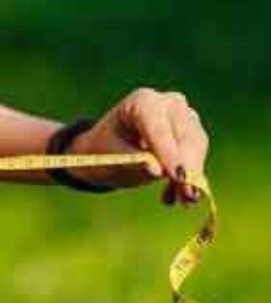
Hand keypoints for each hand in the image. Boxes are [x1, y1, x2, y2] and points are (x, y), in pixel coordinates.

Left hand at [68, 87, 209, 204]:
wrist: (109, 149)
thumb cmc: (106, 150)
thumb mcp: (112, 158)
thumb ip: (133, 162)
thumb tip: (159, 171)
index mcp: (142, 101)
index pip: (159, 127)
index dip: (169, 152)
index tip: (177, 176)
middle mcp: (168, 103)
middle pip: (185, 134)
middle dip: (187, 167)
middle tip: (187, 197)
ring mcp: (184, 115)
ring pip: (196, 145)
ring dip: (191, 176)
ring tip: (178, 201)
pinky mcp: (193, 132)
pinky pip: (198, 155)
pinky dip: (189, 177)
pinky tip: (172, 197)